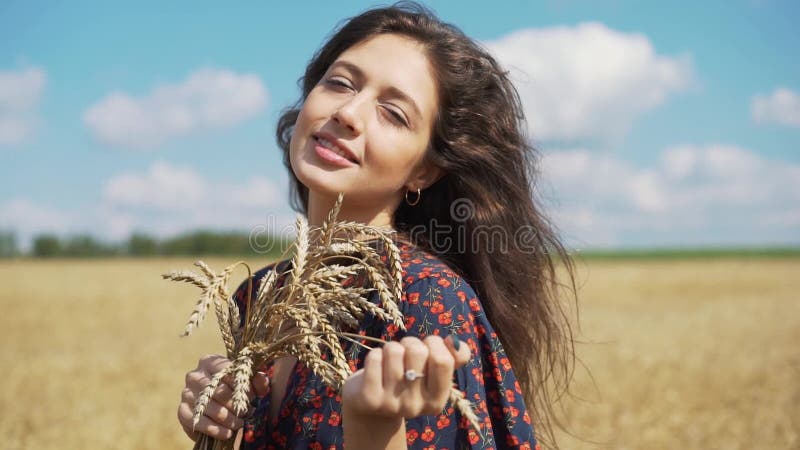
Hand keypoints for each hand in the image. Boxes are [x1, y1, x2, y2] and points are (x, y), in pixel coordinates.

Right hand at [178, 354, 269, 440]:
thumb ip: (257, 380)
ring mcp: (186, 393)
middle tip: (247, 414)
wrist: (218, 407)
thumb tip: (261, 377)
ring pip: (208, 406)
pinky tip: (227, 433)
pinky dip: (213, 429)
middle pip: (217, 390)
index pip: (226, 370)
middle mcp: (194, 375)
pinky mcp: (182, 410)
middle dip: (234, 404)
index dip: (241, 385)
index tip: (252, 397)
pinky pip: (197, 420)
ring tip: (239, 424)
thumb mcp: (248, 384)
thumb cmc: (236, 390)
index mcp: (210, 361)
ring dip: (226, 418)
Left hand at [341, 334, 469, 419]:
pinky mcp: (370, 398)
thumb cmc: (407, 381)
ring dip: (391, 348)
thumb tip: (455, 341)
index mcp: (437, 401)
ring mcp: (391, 404)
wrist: (371, 408)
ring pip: (394, 350)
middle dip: (410, 343)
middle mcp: (415, 406)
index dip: (435, 343)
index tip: (427, 346)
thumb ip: (453, 358)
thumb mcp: (432, 373)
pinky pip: (374, 358)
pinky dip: (375, 355)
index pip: (443, 360)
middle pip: (418, 352)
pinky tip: (375, 368)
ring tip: (390, 361)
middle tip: (405, 354)